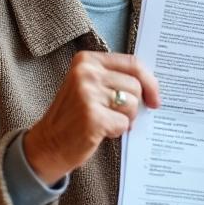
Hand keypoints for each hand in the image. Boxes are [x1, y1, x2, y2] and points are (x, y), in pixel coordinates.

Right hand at [22, 52, 160, 183]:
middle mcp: (86, 73)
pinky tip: (100, 131)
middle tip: (116, 115)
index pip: (133, 63)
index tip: (155, 98)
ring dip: (125, 118)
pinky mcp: (92, 117)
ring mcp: (87, 94)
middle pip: (135, 86)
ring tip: (105, 122)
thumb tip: (153, 88)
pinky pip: (124, 122)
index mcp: (86, 60)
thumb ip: (116, 79)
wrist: (48, 144)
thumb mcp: (90, 86)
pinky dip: (117, 131)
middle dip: (133, 105)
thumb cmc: (75, 116)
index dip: (150, 82)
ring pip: (132, 104)